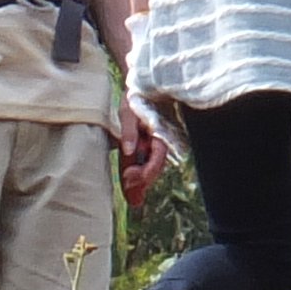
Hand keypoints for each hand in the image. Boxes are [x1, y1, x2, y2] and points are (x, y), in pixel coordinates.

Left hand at [112, 92, 176, 208]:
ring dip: (141, 183)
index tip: (129, 178)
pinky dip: (139, 174)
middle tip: (133, 202)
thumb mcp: (129, 111)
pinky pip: (146, 163)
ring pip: (150, 168)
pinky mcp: (149, 146)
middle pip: (154, 169)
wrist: (145, 88)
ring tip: (133, 198)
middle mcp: (162, 142)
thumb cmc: (137, 97)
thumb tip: (129, 149)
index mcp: (160, 134)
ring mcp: (156, 145)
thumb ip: (129, 130)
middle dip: (142, 185)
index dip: (144, 172)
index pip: (156, 159)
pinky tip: (132, 185)